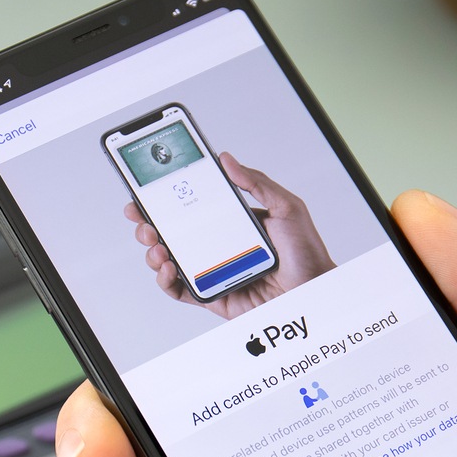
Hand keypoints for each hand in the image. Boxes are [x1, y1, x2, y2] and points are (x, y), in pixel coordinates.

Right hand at [127, 153, 334, 319]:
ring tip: (156, 245)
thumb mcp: (286, 207)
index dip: (164, 201)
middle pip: (172, 234)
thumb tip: (227, 159)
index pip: (190, 209)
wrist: (315, 294)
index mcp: (230, 224)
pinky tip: (167, 268)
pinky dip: (165, 281)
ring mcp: (211, 272)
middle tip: (141, 218)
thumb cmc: (307, 255)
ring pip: (169, 261)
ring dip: (152, 251)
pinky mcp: (211, 296)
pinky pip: (179, 291)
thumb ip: (257, 182)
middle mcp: (217, 247)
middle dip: (148, 225)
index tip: (145, 192)